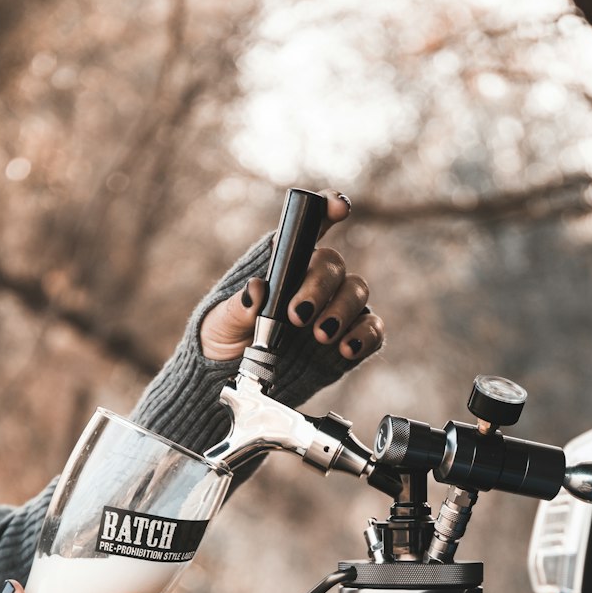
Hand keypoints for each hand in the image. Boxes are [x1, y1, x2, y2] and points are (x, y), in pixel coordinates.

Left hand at [199, 189, 384, 364]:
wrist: (236, 384)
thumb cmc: (225, 342)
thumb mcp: (220, 323)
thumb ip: (238, 307)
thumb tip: (256, 288)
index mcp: (285, 263)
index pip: (311, 226)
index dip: (328, 208)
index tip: (339, 209)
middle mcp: (315, 281)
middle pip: (333, 264)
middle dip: (319, 286)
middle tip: (297, 316)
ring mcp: (335, 310)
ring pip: (356, 291)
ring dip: (342, 310)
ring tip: (320, 335)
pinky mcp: (349, 340)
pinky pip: (370, 329)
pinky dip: (365, 335)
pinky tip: (347, 348)